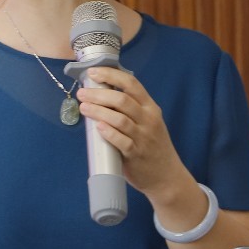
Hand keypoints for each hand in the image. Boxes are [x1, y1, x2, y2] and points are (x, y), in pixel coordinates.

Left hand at [76, 66, 193, 201]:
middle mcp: (148, 119)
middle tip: (82, 93)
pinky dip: (108, 132)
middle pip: (122, 99)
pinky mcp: (136, 154)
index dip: (111, 75)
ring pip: (119, 118)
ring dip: (98, 111)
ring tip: (83, 107)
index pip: (131, 84)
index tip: (93, 72)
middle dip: (98, 93)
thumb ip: (130, 110)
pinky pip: (121, 140)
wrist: (166, 176)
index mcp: (150, 107)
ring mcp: (143, 137)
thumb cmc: (152, 147)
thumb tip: (100, 96)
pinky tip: (97, 127)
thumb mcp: (148, 122)